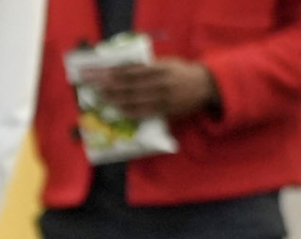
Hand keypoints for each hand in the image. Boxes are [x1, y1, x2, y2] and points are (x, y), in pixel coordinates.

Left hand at [92, 60, 218, 119]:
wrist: (206, 85)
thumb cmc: (181, 73)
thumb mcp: (167, 64)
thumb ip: (147, 67)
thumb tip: (122, 70)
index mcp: (161, 67)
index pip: (132, 70)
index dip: (114, 73)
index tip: (100, 74)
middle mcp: (161, 81)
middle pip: (130, 84)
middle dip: (110, 86)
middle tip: (94, 87)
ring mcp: (163, 96)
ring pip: (135, 98)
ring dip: (116, 99)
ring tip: (101, 98)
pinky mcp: (166, 109)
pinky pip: (144, 111)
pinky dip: (129, 111)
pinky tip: (118, 110)